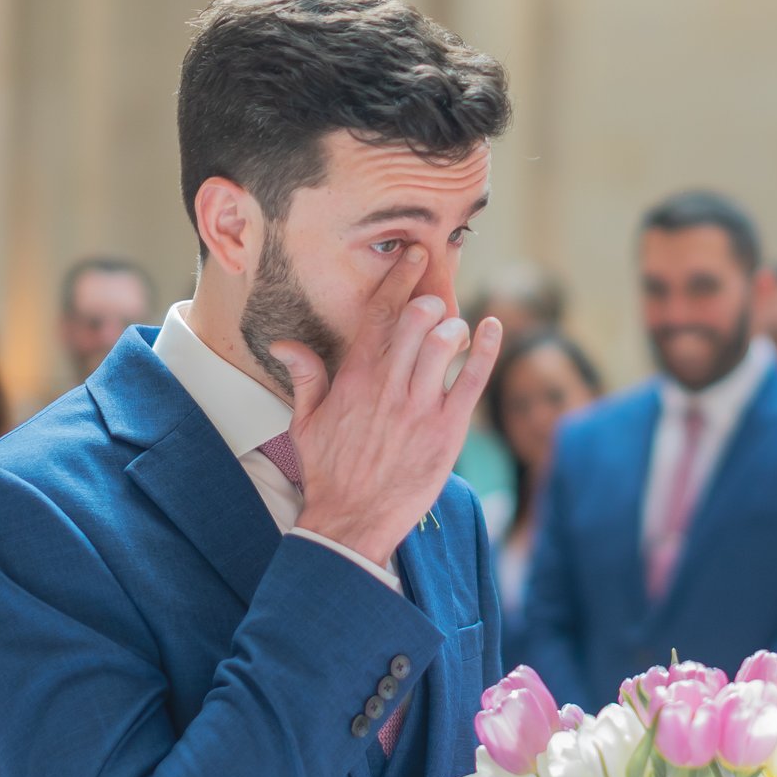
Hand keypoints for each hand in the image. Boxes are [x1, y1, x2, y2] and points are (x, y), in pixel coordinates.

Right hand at [276, 248, 503, 566]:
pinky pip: (473, 380)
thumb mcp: (305, 423)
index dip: (399, 278)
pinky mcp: (449, 430)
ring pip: (444, 344)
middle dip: (428, 300)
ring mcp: (421, 407)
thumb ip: (305, 378)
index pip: (380, 314)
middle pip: (416, 320)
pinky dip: (485, 349)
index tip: (414, 255)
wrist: (352, 521)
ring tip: (451, 328)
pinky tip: (491, 329)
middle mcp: (390, 386)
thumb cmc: (328, 472)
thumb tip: (284, 345)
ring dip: (453, 326)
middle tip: (433, 298)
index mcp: (356, 378)